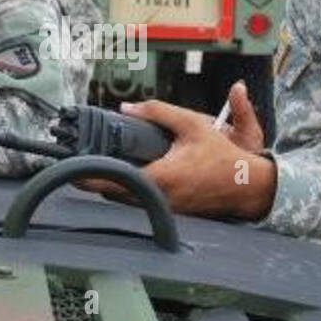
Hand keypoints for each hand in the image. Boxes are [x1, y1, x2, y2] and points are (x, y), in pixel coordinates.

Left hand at [79, 92, 276, 219]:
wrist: (248, 184)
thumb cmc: (224, 155)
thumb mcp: (191, 124)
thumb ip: (157, 112)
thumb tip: (127, 108)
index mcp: (161, 177)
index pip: (114, 182)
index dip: (89, 178)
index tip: (71, 172)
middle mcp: (161, 198)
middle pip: (116, 194)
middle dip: (99, 181)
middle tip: (84, 164)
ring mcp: (167, 209)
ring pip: (129, 201)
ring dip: (115, 187)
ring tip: (103, 169)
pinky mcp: (173, 212)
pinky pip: (145, 203)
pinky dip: (133, 191)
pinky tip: (130, 177)